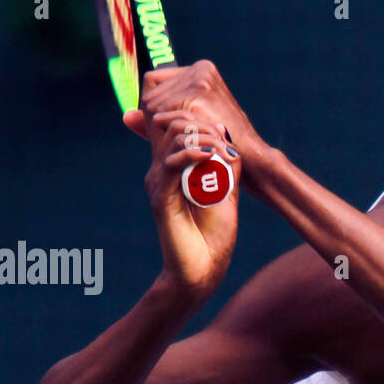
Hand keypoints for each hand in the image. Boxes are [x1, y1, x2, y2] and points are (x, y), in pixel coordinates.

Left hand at [122, 59, 262, 165]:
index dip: (154, 107)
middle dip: (154, 119)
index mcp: (201, 70)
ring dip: (157, 128)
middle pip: (151, 92)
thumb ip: (159, 119)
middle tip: (173, 140)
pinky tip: (181, 144)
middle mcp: (200, 69)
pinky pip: (160, 114)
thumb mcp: (191, 127)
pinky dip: (164, 132)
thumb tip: (125, 117)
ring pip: (152, 104)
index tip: (167, 129)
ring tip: (180, 143)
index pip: (154, 81)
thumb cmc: (222, 146)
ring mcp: (198, 80)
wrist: (252, 159)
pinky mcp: (197, 94)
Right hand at [144, 111, 239, 298]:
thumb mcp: (226, 190)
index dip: (194, 116)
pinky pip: (170, 164)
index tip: (223, 133)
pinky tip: (211, 157)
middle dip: (200, 122)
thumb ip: (226, 163)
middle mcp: (160, 170)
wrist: (202, 267)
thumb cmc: (214, 232)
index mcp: (172, 166)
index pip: (171, 123)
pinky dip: (192, 154)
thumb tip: (224, 132)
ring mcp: (158, 182)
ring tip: (223, 152)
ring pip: (171, 138)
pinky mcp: (161, 198)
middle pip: (168, 122)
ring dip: (203, 138)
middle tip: (224, 142)